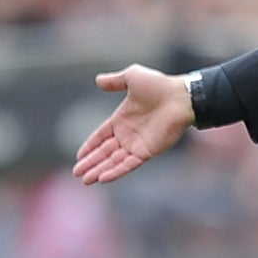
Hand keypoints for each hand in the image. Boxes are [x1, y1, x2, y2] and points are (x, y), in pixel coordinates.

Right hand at [72, 65, 193, 183]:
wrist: (181, 97)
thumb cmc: (160, 85)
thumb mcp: (132, 77)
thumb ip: (115, 81)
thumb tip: (98, 80)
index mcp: (122, 120)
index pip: (101, 136)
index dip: (90, 146)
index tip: (79, 156)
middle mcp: (128, 134)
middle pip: (104, 152)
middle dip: (90, 163)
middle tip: (76, 173)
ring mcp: (137, 144)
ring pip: (114, 161)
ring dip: (99, 170)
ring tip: (85, 180)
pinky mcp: (147, 152)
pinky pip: (128, 164)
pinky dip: (116, 172)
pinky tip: (103, 178)